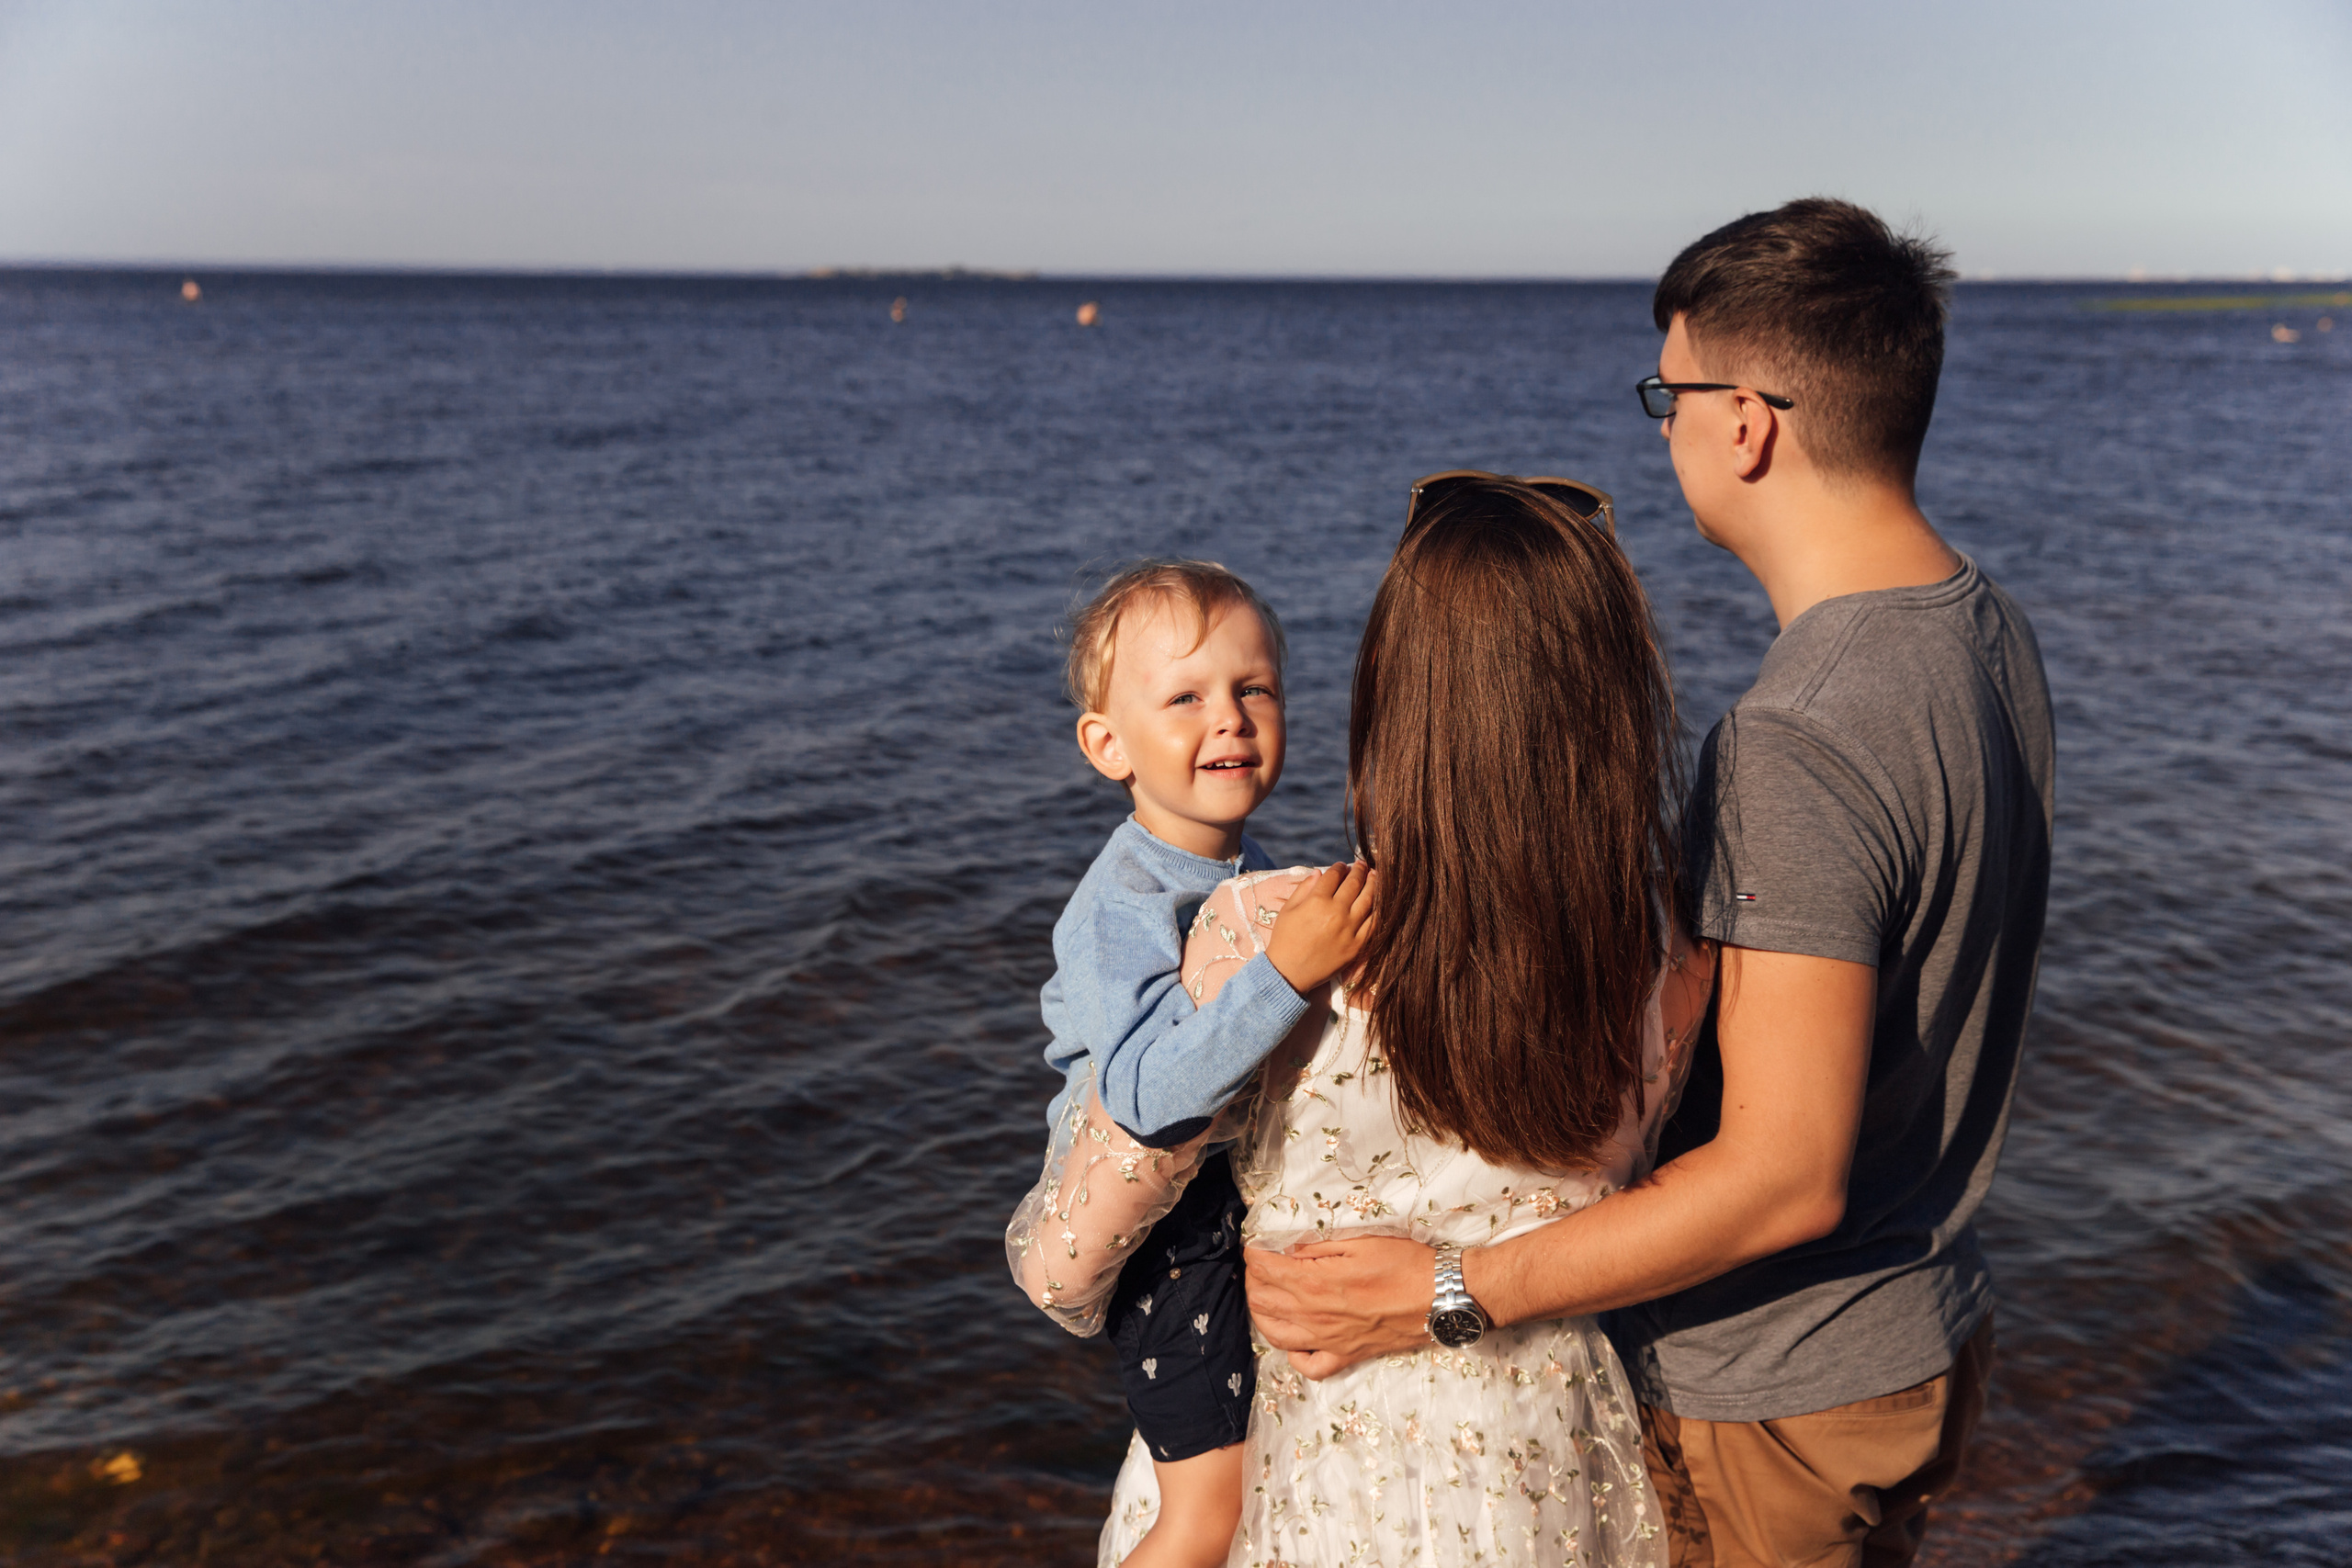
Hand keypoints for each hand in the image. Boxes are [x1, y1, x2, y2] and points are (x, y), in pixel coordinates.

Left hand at [1243, 1235, 1432, 1379]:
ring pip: (1275, 1335)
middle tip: (1260, 1267)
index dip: (1254, 1256)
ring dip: (1261, 1314)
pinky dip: (1294, 1356)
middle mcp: (1316, 1316)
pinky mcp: (1346, 1356)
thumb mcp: (1361, 1241)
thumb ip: (1320, 1245)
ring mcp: (1329, 1341)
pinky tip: (1295, 1339)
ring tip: (1265, 1297)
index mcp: (1317, 1283)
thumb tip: (1289, 1248)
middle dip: (1253, 1281)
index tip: (1255, 1246)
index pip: (1266, 1270)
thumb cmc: (1406, 1264)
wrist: (1441, 1298)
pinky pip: (1309, 1367)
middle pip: (1263, 1302)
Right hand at [1264, 861, 1375, 993]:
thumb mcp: (1288, 910)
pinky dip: (1379, 909)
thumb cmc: (1285, 939)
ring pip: (1368, 899)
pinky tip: (1380, 901)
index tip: (1341, 865)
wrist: (1290, 972)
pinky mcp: (1357, 945)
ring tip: (1374, 876)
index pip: (1334, 876)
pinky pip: (1373, 923)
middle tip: (1362, 865)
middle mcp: (1336, 912)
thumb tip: (1319, 872)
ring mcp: (1349, 929)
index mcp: (1317, 901)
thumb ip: (1304, 889)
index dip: (1339, 867)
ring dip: (1373, 884)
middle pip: (1353, 884)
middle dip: (1359, 871)